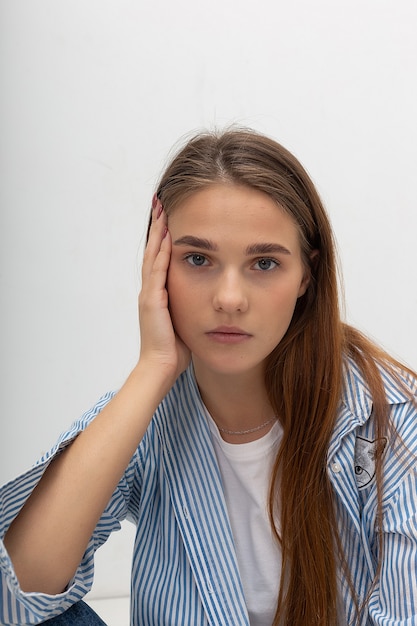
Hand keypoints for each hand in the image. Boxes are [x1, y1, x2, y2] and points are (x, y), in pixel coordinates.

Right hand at [138, 196, 190, 380]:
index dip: (162, 238)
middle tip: (160, 203)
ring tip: (161, 210)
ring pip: (153, 254)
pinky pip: (157, 270)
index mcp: (157, 294)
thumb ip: (190, 306)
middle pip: (153, 250)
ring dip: (157, 232)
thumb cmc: (174, 349)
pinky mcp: (153, 300)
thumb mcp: (185, 320)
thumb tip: (205, 299)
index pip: (159, 258)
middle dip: (157, 226)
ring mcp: (149, 293)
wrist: (161, 367)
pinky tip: (168, 235)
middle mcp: (150, 290)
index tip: (168, 218)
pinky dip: (161, 250)